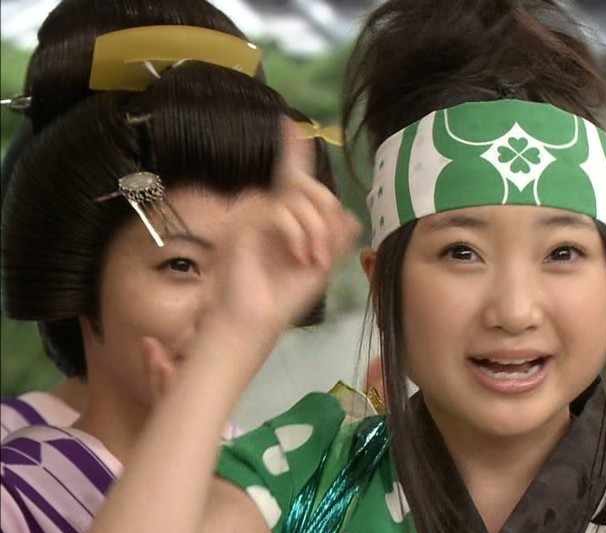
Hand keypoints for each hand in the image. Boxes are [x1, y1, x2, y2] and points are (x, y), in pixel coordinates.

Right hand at [212, 119, 359, 337]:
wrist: (256, 320)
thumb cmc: (284, 296)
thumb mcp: (321, 265)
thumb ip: (335, 238)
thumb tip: (350, 215)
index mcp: (287, 217)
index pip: (293, 177)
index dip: (294, 151)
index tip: (292, 126)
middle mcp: (269, 209)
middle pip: (306, 185)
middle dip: (326, 215)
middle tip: (325, 253)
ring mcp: (254, 215)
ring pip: (297, 198)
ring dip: (316, 231)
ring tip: (314, 259)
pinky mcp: (244, 224)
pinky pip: (280, 211)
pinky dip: (298, 235)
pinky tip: (300, 256)